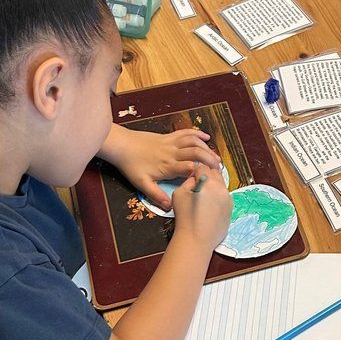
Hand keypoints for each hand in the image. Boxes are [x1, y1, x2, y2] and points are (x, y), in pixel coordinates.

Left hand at [103, 124, 221, 210]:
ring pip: (193, 142)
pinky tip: (206, 138)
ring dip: (206, 148)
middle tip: (218, 169)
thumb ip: (156, 195)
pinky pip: (186, 132)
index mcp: (168, 166)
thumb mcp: (142, 184)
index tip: (209, 179)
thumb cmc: (131, 165)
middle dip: (209, 160)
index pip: (189, 167)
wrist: (122, 146)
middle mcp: (172, 153)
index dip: (201, 172)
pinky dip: (197, 134)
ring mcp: (171, 143)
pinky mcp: (168, 136)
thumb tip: (170, 206)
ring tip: (215, 157)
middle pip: (196, 153)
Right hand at [171, 166, 231, 251]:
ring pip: (221, 186)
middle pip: (215, 174)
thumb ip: (187, 181)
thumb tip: (194, 178)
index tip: (191, 180)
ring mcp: (228, 199)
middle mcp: (221, 188)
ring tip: (203, 199)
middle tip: (197, 187)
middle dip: (207, 177)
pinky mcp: (231, 209)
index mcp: (209, 182)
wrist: (196, 239)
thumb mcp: (179, 193)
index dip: (195, 172)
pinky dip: (218, 198)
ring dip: (213, 187)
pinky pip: (224, 198)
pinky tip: (209, 208)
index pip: (202, 167)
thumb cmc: (185, 217)